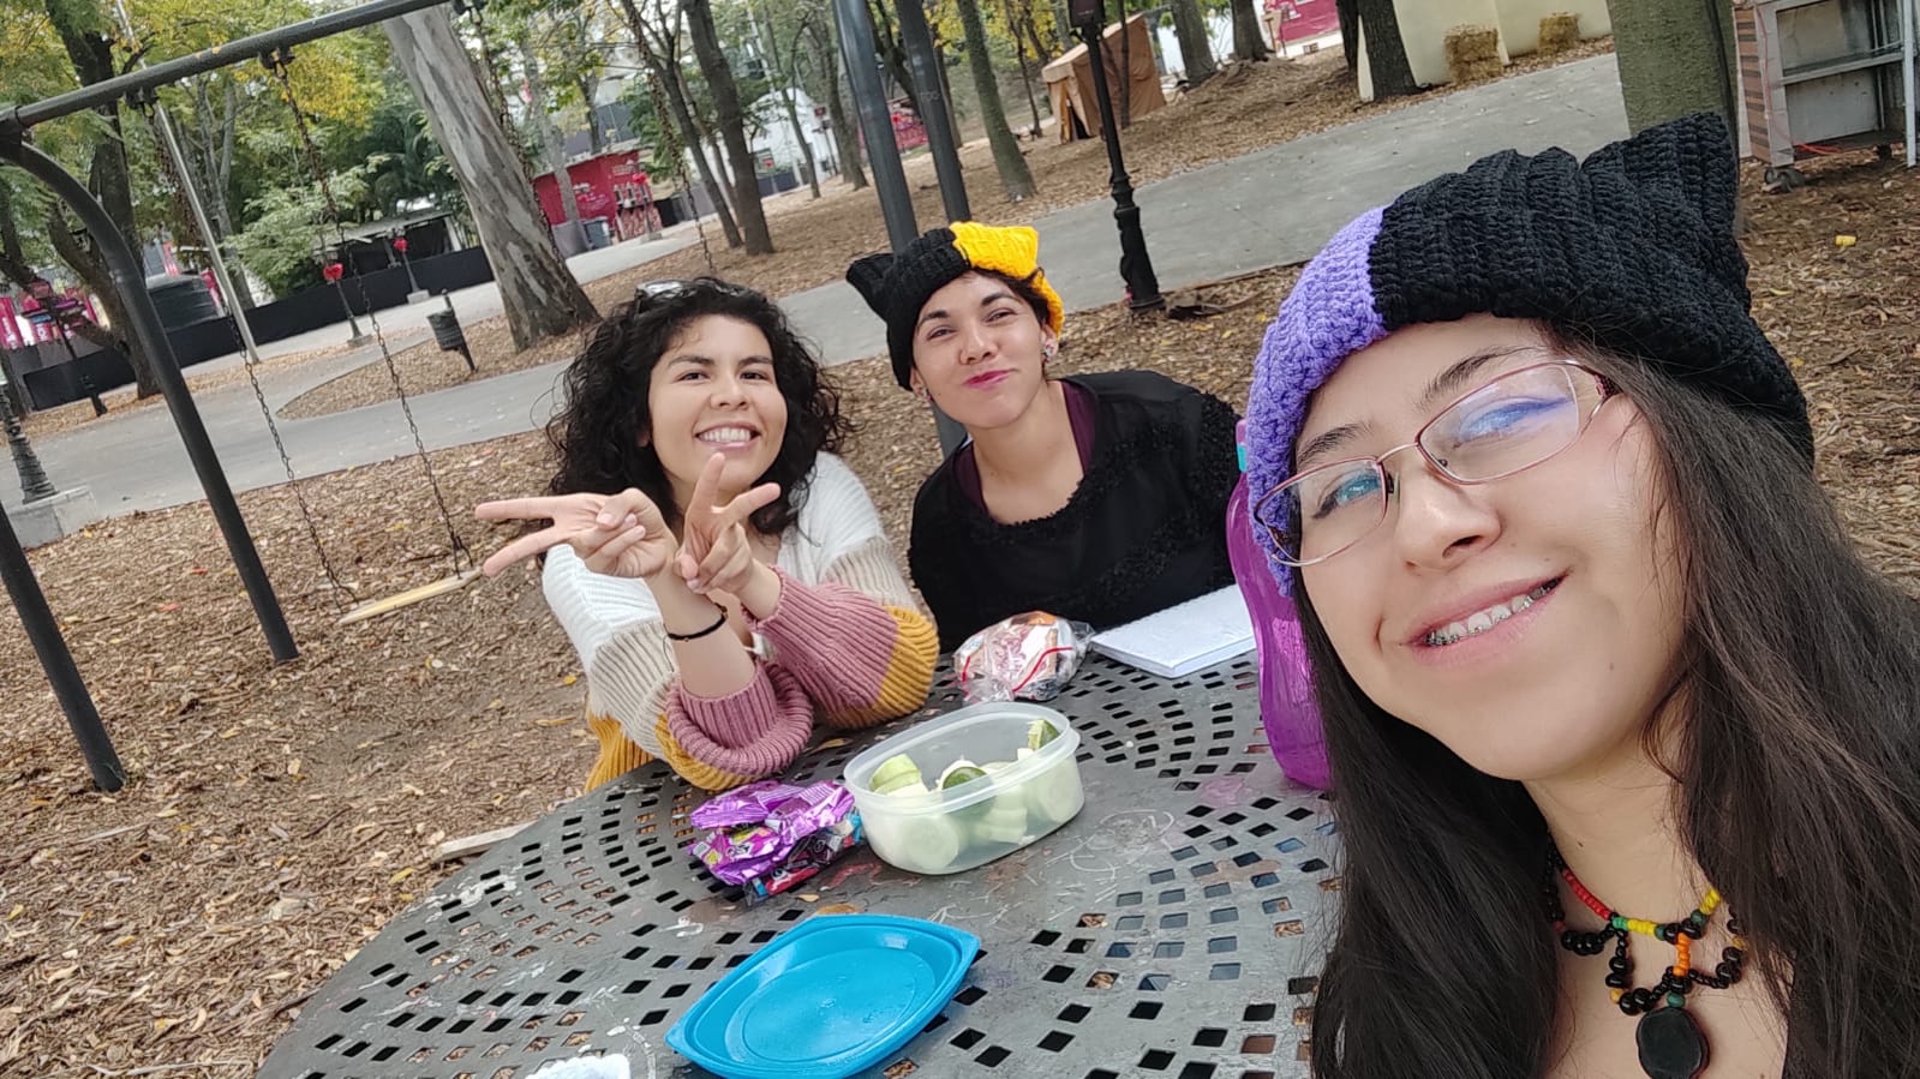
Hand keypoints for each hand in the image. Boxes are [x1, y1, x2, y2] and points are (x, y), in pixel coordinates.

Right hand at [474, 489, 677, 578]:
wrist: (662, 544)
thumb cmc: (642, 518)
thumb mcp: (632, 499)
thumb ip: (616, 506)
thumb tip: (598, 525)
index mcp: (571, 510)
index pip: (533, 508)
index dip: (507, 510)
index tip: (480, 513)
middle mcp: (572, 531)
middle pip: (534, 544)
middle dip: (510, 554)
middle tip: (487, 569)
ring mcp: (584, 551)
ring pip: (584, 543)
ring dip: (613, 531)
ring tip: (635, 523)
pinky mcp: (600, 566)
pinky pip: (605, 552)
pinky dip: (623, 540)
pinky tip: (637, 533)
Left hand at [674, 453, 780, 596]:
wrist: (717, 581)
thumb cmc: (695, 562)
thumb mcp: (682, 564)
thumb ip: (682, 565)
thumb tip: (691, 571)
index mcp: (701, 515)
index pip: (705, 493)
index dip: (711, 475)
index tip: (719, 456)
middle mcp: (722, 521)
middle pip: (740, 507)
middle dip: (758, 498)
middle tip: (776, 489)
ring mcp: (736, 538)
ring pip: (727, 550)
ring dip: (710, 571)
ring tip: (699, 583)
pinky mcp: (745, 555)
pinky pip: (732, 568)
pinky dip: (717, 581)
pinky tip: (710, 583)